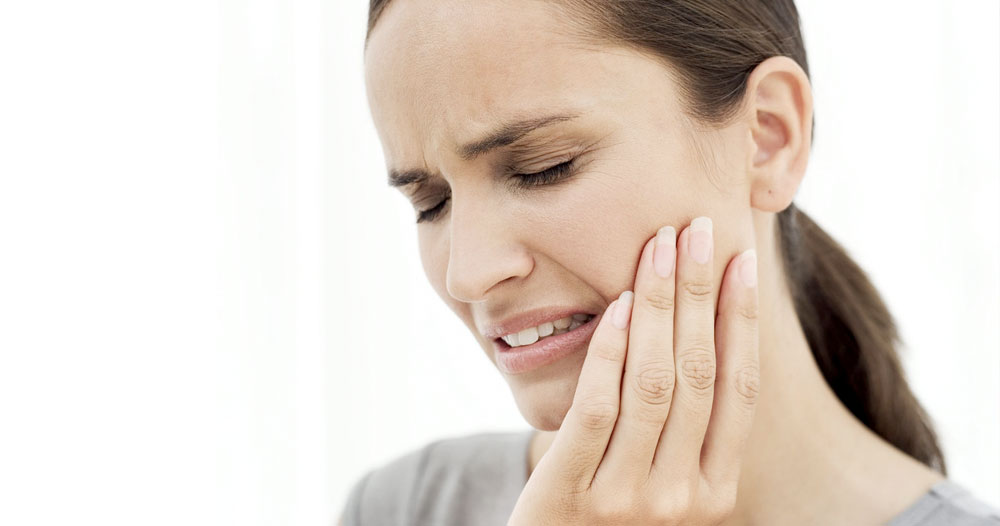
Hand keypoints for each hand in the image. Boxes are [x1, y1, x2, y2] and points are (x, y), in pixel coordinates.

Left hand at [507, 217, 759, 525]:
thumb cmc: (609, 517)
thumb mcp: (662, 482)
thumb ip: (684, 430)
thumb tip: (702, 331)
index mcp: (716, 490)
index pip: (740, 389)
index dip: (742, 319)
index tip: (742, 259)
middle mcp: (682, 497)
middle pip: (699, 373)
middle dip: (701, 293)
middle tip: (697, 228)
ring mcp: (628, 498)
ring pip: (654, 382)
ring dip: (661, 305)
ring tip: (659, 246)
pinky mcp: (572, 493)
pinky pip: (600, 407)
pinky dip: (613, 350)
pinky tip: (622, 303)